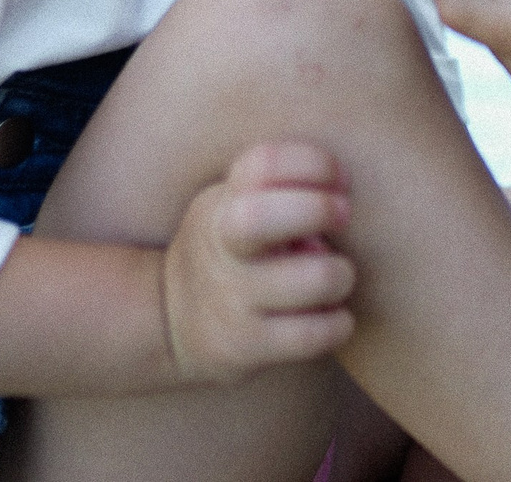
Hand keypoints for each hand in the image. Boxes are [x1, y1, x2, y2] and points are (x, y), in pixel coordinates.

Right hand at [158, 141, 356, 385]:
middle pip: (267, 216)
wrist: (168, 321)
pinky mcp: (244, 347)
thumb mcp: (235, 205)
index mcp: (223, 203)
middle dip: (320, 210)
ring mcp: (231, 300)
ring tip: (334, 279)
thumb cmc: (232, 250)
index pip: (264, 162)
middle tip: (341, 219)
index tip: (338, 180)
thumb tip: (341, 201)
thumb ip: (282, 190)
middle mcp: (222, 247)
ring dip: (341, 275)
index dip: (314, 164)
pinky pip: (313, 335)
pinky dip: (337, 324)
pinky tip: (331, 317)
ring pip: (315, 278)